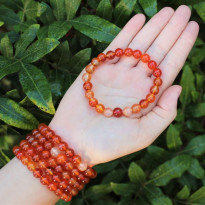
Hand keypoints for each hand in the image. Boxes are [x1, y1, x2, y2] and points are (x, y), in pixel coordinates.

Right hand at [49, 5, 198, 165]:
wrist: (76, 141)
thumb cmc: (109, 143)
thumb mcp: (144, 134)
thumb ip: (164, 113)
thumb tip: (178, 87)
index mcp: (147, 97)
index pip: (170, 67)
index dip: (182, 47)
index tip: (192, 27)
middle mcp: (134, 83)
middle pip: (157, 52)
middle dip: (170, 31)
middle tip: (182, 10)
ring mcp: (116, 75)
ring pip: (138, 46)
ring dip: (152, 28)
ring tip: (166, 11)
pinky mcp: (98, 70)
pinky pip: (115, 47)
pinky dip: (126, 33)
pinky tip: (138, 20)